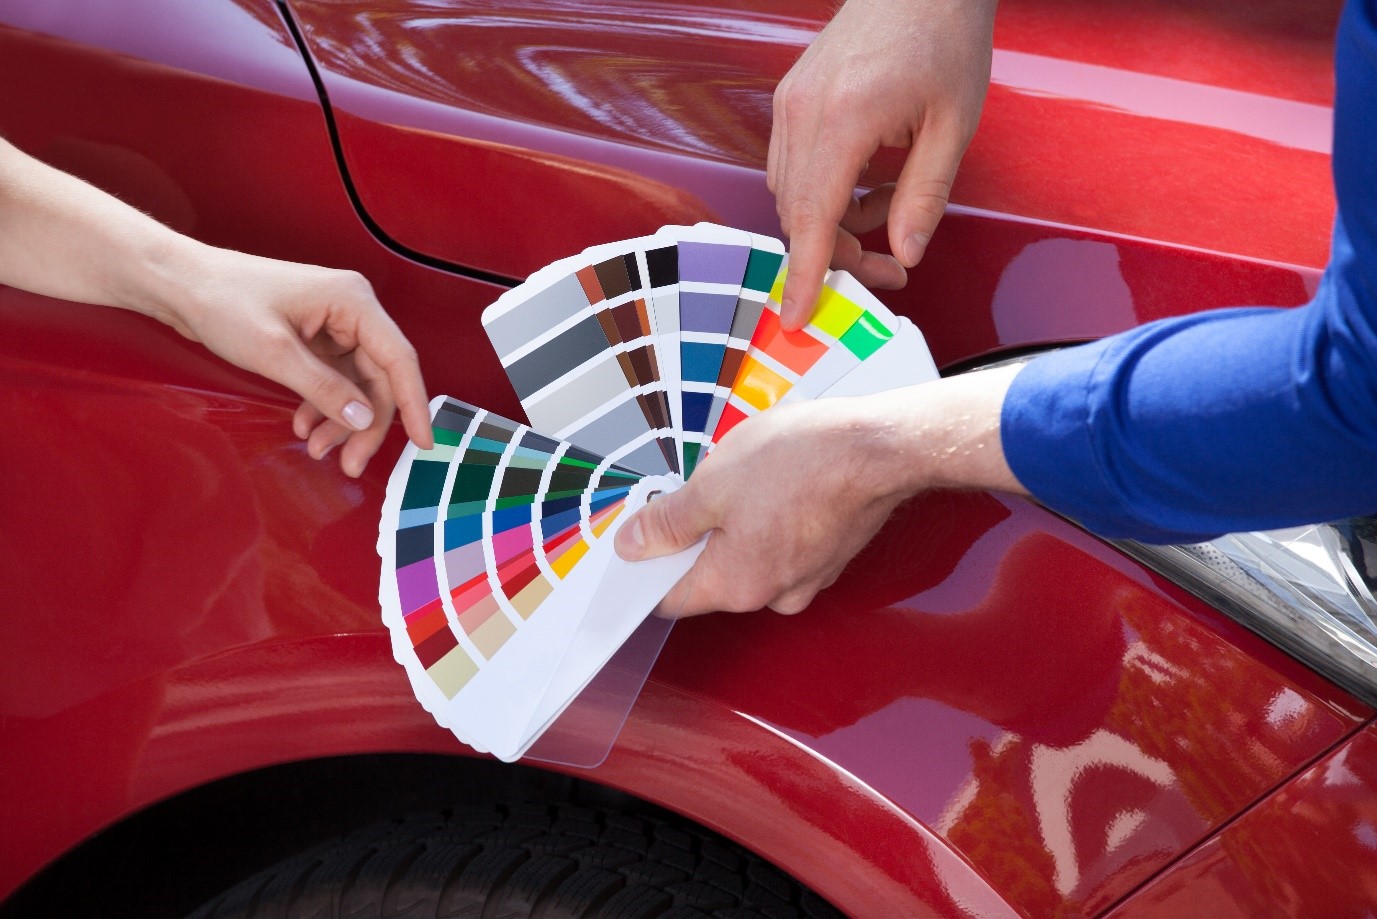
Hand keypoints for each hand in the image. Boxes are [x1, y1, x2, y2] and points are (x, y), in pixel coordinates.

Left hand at [166, 245, 432, 476]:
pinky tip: (304, 426)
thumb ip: (323, 388)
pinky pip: (333, 382)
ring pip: (356, 386)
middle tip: (351, 463)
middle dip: (365, 425)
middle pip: (378, 379)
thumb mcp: (274, 352)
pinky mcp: (315, 339)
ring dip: (341, 421)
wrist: (179, 284)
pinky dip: (322, 408)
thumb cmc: (222, 300)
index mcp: (352, 301)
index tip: (423, 441)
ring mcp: (333, 326)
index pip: (398, 359)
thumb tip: (364, 418)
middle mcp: (351, 312)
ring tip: (318, 449)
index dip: (414, 403)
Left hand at [615, 399, 909, 616]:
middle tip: (699, 487)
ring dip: (737, 523)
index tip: (642, 535)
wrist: (879, 447)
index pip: (671, 598)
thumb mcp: (712, 485)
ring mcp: (807, 577)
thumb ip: (668, 522)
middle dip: (697, 534)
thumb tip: (634, 545)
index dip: (648, 567)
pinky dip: (772, 520)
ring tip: (748, 477)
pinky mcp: (828, 554)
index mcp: (737, 585)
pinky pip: (783, 545)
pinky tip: (779, 482)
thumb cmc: (804, 463)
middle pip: (711, 575)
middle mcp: (773, 594)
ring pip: (749, 557)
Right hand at [769, 0, 995, 328]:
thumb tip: (905, 250)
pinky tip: (865, 184)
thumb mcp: (954, 125)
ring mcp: (790, 103)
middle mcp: (804, 112)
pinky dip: (822, 192)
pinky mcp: (791, 99)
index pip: (815, 219)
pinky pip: (791, 166)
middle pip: (799, 215)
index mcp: (845, 119)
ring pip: (791, 194)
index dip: (807, 275)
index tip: (798, 316)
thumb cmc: (944, 36)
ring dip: (832, 223)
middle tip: (889, 266)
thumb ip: (925, 195)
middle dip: (838, 254)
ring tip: (887, 210)